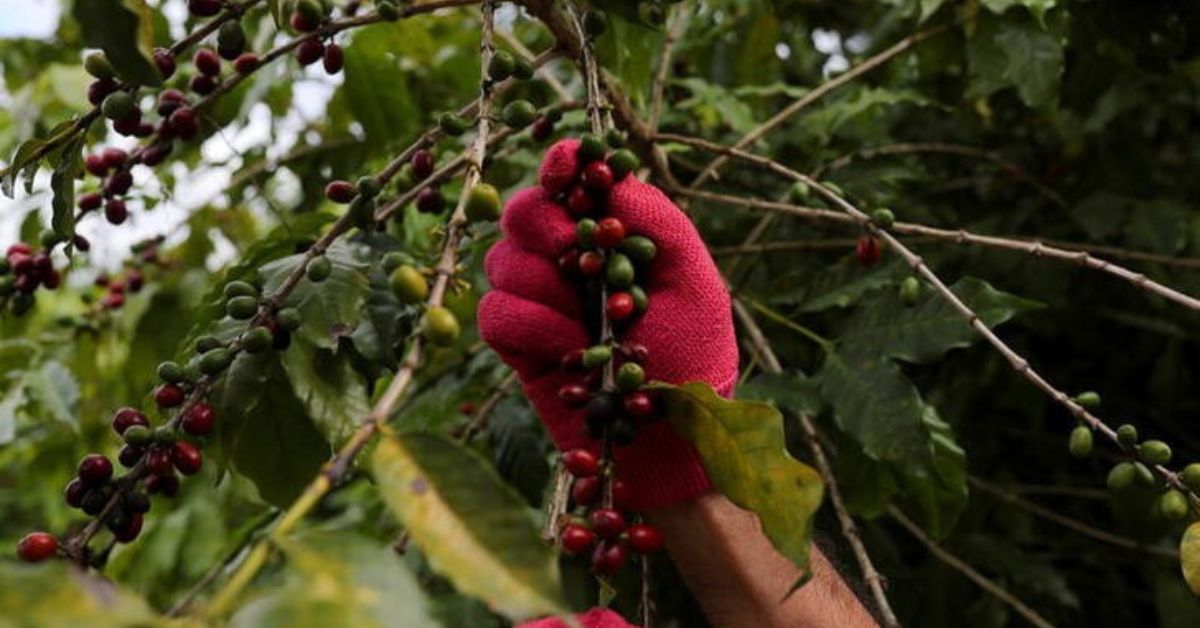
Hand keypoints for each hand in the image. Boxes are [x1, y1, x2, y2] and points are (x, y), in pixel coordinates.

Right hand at [477, 138, 738, 509]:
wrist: (671, 438)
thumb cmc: (694, 356)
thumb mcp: (694, 280)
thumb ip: (656, 220)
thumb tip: (610, 174)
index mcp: (613, 236)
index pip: (572, 181)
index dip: (560, 165)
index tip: (564, 171)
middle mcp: (569, 261)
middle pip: (522, 211)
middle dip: (543, 225)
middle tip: (573, 255)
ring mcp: (540, 300)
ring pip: (502, 260)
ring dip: (544, 287)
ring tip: (589, 324)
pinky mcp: (517, 342)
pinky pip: (495, 311)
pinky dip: (532, 327)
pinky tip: (570, 353)